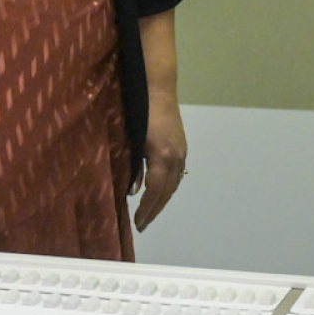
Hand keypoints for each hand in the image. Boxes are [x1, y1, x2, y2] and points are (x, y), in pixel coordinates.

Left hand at [132, 93, 185, 230]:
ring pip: (174, 184)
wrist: (157, 89)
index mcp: (162, 157)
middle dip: (155, 210)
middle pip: (167, 192)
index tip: (138, 224)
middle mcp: (176, 157)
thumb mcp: (131, 141)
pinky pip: (176, 175)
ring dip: (162, 200)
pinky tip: (159, 192)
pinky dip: (168, 187)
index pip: (155, 191)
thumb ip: (133, 168)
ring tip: (150, 213)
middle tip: (143, 225)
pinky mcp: (182, 147)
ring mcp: (181, 152)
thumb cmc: (138, 112)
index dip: (147, 209)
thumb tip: (133, 193)